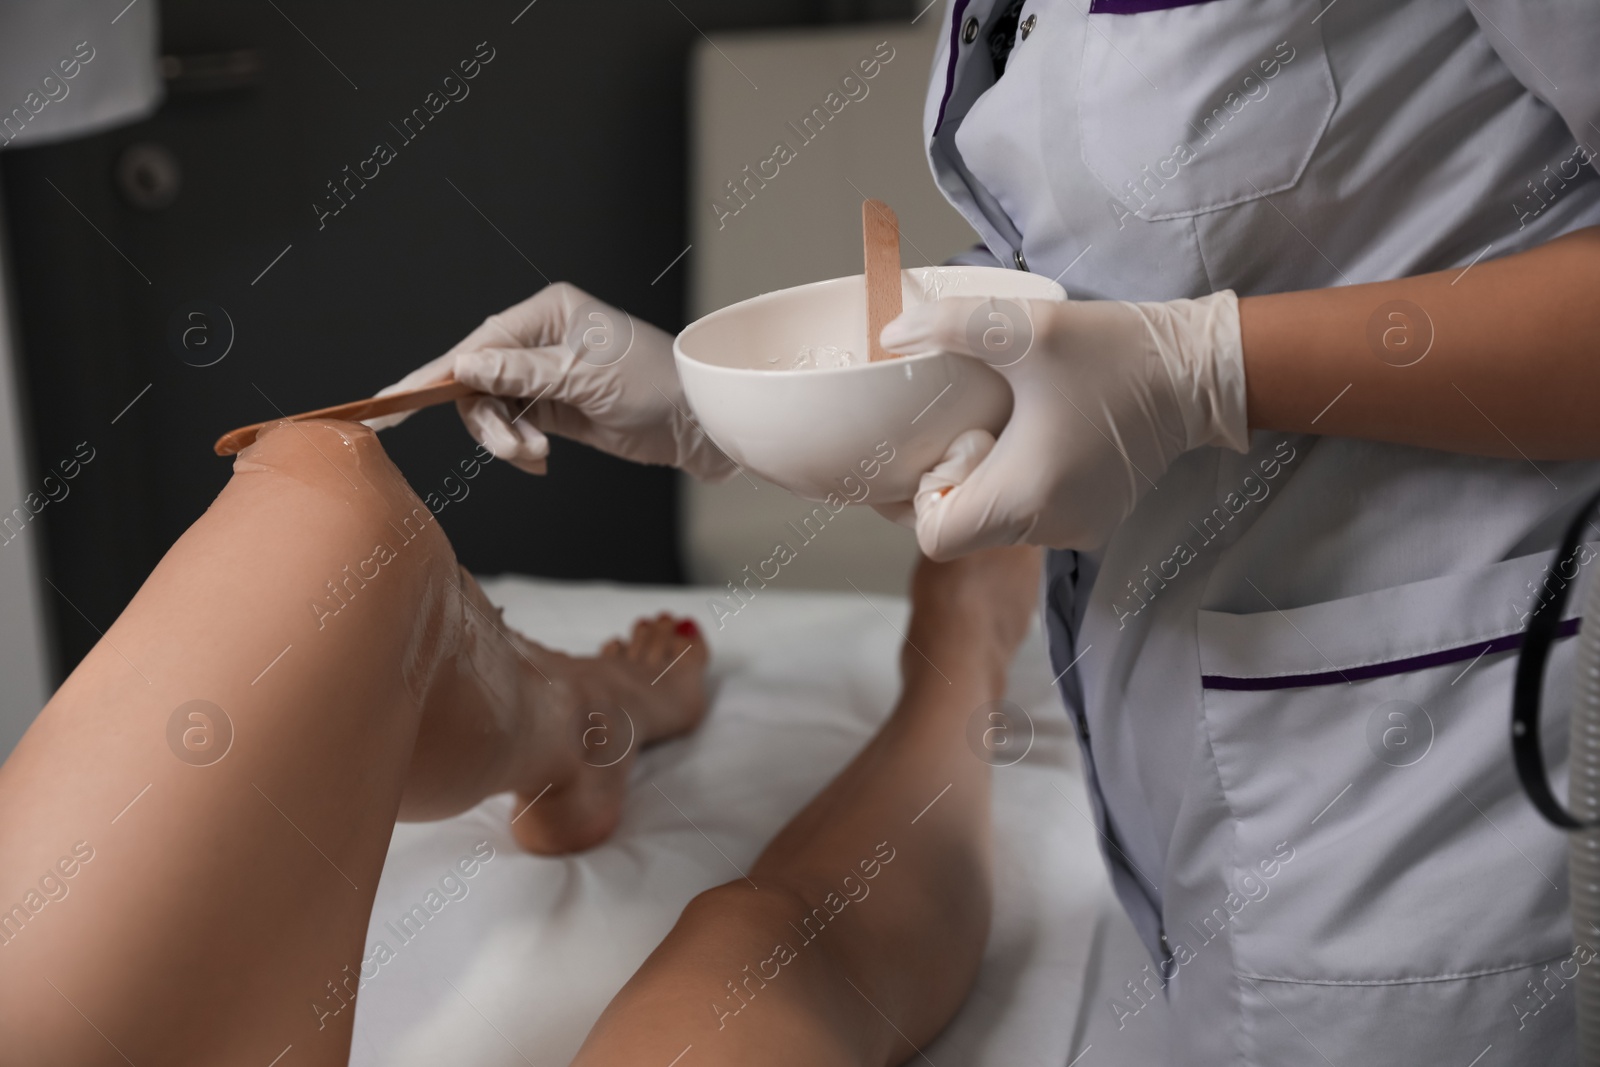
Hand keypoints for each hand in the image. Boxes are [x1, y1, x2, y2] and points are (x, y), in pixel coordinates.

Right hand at [369, 282, 735, 479]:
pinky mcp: (552, 407)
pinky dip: (519, 450)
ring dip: (507, 440)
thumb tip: (465, 368)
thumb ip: (521, 374)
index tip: (393, 403)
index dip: (436, 376)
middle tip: (516, 451)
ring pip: (491, 410)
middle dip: (488, 422)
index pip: (477, 345)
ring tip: (537, 458)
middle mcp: (539, 339)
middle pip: (476, 381)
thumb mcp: (584, 377)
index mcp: (546, 312)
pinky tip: (541, 462)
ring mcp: (544, 374)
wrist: (696, 423)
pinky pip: (512, 428)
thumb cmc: (654, 384)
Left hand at [879, 291, 1247, 557]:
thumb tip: (893, 337)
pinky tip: (1026, 437)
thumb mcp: (1028, 327)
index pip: (934, 535)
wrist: (1202, 372)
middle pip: (960, 531)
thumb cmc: (1118, 354)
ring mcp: (1075, 529)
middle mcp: (1049, 528)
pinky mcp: (1093, 518)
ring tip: (995, 426)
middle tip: (958, 428)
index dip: (915, 498)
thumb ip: (951, 326)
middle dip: (944, 486)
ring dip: (980, 483)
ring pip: (995, 524)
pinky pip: (1030, 514)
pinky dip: (1015, 484)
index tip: (932, 447)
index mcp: (1025, 498)